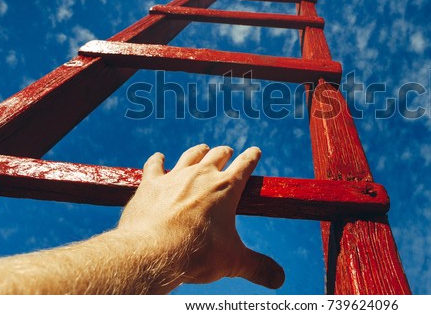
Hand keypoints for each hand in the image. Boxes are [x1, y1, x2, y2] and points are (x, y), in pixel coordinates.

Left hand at [117, 144, 284, 289]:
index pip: (245, 164)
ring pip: (190, 156)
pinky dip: (157, 160)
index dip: (251, 157)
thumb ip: (258, 267)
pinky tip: (158, 158)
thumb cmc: (196, 254)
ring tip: (202, 150)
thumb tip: (279, 279)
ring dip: (198, 152)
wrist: (153, 252)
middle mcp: (202, 175)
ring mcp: (175, 177)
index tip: (255, 152)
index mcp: (227, 188)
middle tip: (228, 152)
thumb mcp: (233, 262)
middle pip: (218, 155)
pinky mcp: (151, 184)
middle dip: (225, 152)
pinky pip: (154, 165)